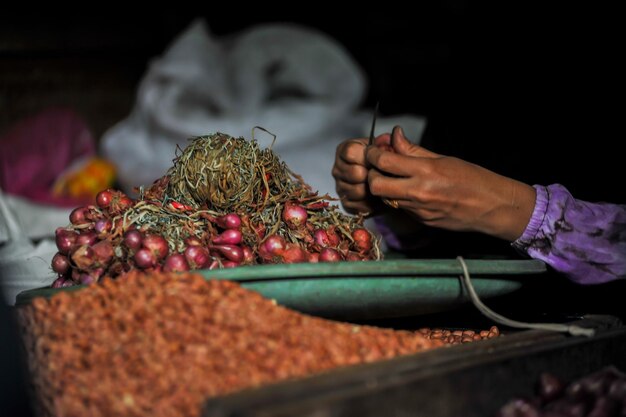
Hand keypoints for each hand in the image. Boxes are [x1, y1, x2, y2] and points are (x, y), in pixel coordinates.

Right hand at [332, 135, 390, 214]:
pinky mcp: (346, 203)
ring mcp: (340, 186)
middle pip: (354, 172)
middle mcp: (339, 168)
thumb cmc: (386, 164)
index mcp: (345, 150)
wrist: (389, 184)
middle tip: (381, 174)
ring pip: (356, 190)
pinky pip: (357, 205)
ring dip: (371, 189)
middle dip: (371, 174)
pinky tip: (376, 197)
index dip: (367, 156)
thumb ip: (392, 142)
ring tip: (380, 185)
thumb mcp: (391, 149)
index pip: (350, 151)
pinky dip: (370, 202)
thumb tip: (396, 134)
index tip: (377, 159)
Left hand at [366, 126, 535, 240]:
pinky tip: (410, 191)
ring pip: (385, 198)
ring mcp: (418, 209)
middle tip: (379, 167)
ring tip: (394, 178)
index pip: (383, 161)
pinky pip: (399, 208)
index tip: (373, 150)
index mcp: (425, 170)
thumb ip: (413, 150)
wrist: (492, 207)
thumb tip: (394, 136)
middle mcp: (419, 191)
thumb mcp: (443, 158)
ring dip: (383, 187)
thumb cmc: (472, 178)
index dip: (372, 154)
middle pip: (375, 185)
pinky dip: (398, 198)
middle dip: (371, 175)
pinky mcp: (420, 221)